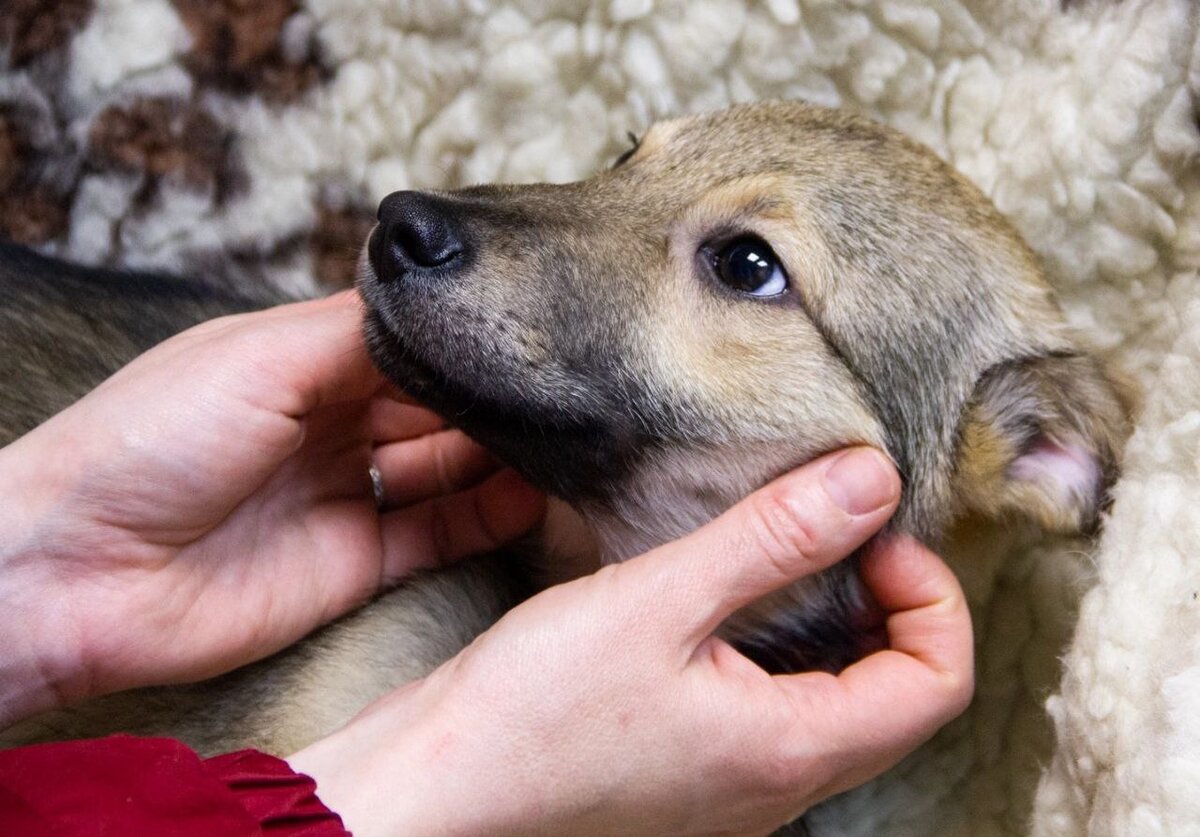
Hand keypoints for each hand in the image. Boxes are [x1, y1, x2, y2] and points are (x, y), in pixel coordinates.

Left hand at [0, 292, 543, 724]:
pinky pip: (436, 536)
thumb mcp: (259, 359)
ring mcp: (343, 496)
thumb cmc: (148, 442)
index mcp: (299, 365)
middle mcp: (328, 427)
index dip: (459, 335)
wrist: (80, 571)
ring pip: (445, 469)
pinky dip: (486, 517)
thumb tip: (434, 294)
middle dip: (490, 394)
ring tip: (565, 434)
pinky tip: (531, 494)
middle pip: (432, 405)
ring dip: (501, 455)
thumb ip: (355, 334)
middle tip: (561, 382)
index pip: (403, 343)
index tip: (526, 323)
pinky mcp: (354, 564)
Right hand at [290, 448, 972, 835]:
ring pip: (834, 704)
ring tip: (778, 553)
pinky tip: (718, 600)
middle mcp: (776, 785)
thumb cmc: (529, 712)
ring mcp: (732, 788)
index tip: (871, 534)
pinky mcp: (688, 772)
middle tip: (835, 533)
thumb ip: (772, 539)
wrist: (433, 790)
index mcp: (792, 751)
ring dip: (831, 623)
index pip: (935, 681)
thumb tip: (871, 483)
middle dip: (888, 603)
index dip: (930, 595)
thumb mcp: (657, 603)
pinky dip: (776, 647)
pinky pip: (772, 712)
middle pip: (896, 696)